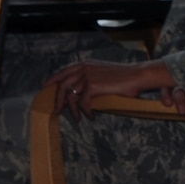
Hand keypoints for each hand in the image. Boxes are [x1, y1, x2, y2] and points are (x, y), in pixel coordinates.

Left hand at [45, 59, 171, 121]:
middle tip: (57, 111)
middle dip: (58, 100)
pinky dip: (86, 112)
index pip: (64, 71)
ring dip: (73, 110)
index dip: (53, 79)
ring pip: (71, 96)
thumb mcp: (104, 74)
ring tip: (78, 119)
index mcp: (86, 64)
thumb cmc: (125, 77)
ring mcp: (88, 76)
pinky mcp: (93, 86)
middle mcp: (84, 68)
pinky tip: (91, 116)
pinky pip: (83, 103)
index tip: (45, 87)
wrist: (138, 76)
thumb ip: (91, 79)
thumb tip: (81, 93)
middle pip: (62, 85)